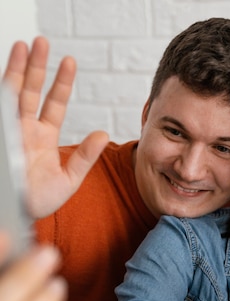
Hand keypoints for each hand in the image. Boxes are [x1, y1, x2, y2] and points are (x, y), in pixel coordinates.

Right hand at [2, 37, 107, 217]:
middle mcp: (25, 129)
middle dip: (36, 66)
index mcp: (44, 137)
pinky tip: (5, 75)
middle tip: (42, 41)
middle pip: (30, 90)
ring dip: (16, 69)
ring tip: (22, 45)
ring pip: (12, 93)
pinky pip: (1, 109)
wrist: (20, 213)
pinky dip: (2, 92)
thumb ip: (85, 157)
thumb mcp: (69, 179)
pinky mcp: (1, 134)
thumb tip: (104, 134)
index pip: (54, 103)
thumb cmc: (41, 200)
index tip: (69, 61)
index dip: (61, 82)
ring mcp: (10, 130)